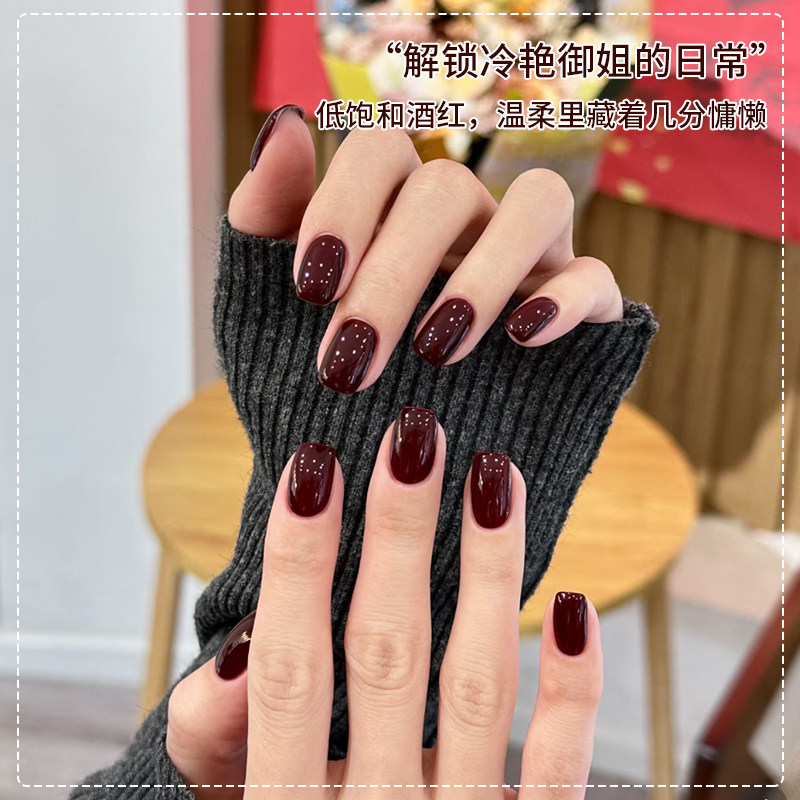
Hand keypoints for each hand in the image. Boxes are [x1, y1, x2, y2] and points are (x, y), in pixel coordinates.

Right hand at [166, 409, 602, 798]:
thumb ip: (217, 748)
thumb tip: (237, 652)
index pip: (287, 665)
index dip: (297, 562)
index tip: (312, 467)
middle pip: (386, 653)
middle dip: (399, 537)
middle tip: (416, 438)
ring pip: (478, 686)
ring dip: (488, 575)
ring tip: (496, 479)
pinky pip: (561, 767)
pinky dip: (573, 689)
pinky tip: (574, 604)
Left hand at [227, 105, 622, 394]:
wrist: (366, 462)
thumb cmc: (314, 375)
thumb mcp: (265, 306)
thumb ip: (265, 217)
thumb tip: (283, 122)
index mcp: (388, 205)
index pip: (378, 151)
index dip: (345, 206)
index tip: (312, 289)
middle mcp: (462, 218)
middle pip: (446, 189)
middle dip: (393, 276)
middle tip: (350, 363)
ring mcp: (526, 255)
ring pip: (537, 202)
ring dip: (483, 272)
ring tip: (434, 351)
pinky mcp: (578, 307)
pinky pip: (595, 277)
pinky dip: (564, 297)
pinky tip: (522, 338)